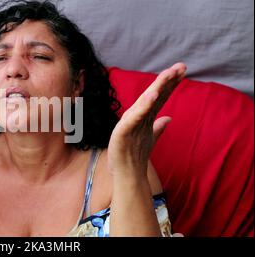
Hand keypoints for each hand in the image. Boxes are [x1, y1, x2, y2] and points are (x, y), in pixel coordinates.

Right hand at [107, 63, 186, 177]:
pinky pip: (135, 117)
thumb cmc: (132, 156)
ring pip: (145, 101)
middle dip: (167, 80)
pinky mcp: (123, 131)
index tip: (183, 70)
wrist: (125, 174)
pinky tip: (153, 94)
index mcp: (144, 117)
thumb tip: (168, 118)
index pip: (160, 96)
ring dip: (157, 87)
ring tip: (168, 74)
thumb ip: (158, 127)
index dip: (171, 83)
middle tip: (181, 66)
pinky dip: (143, 106)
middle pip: (154, 94)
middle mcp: (137, 116)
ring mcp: (130, 123)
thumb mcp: (149, 138)